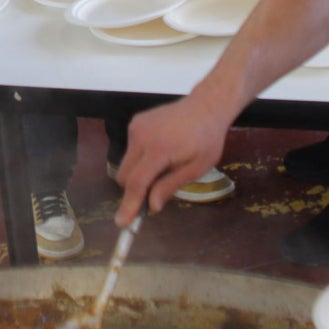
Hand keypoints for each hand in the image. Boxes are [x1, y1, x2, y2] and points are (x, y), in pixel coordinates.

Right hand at [112, 93, 236, 223]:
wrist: (206, 106)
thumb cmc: (206, 139)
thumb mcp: (196, 168)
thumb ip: (170, 186)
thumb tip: (152, 207)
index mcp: (159, 149)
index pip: (137, 183)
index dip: (129, 205)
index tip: (122, 222)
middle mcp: (142, 136)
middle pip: (125, 176)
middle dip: (135, 189)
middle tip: (155, 193)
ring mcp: (136, 127)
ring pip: (126, 163)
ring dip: (139, 172)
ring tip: (165, 164)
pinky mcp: (135, 123)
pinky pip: (130, 150)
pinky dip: (140, 157)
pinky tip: (161, 149)